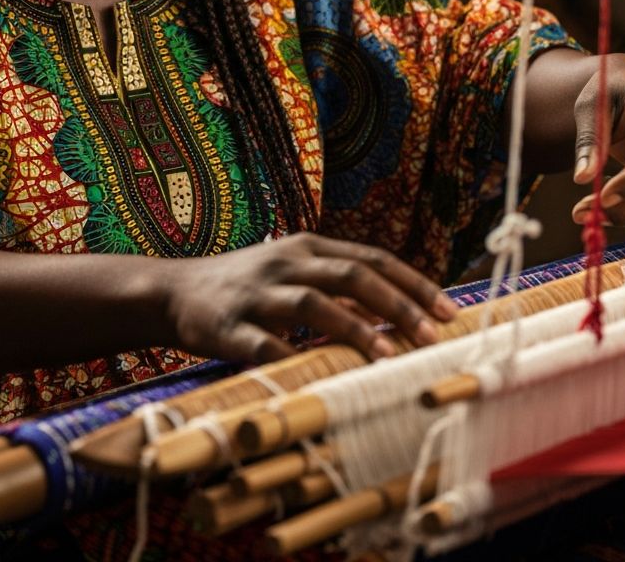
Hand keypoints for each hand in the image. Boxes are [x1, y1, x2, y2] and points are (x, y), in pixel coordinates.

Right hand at [160, 232, 457, 364]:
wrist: (175, 291)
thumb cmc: (246, 287)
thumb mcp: (293, 273)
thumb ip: (338, 288)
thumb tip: (398, 314)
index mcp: (306, 247)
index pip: (372, 258)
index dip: (412, 283)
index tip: (448, 312)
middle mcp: (285, 263)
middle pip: (351, 275)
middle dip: (397, 305)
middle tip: (432, 337)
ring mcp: (256, 293)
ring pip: (313, 303)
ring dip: (355, 329)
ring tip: (388, 357)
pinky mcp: (229, 326)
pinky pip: (265, 344)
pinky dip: (294, 359)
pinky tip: (319, 377)